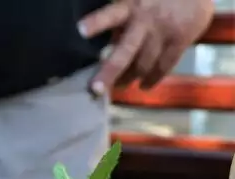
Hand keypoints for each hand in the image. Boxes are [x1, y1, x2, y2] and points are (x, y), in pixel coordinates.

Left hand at [80, 0, 213, 93]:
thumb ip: (122, 18)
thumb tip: (108, 46)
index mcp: (130, 6)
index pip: (110, 15)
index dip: (95, 23)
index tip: (79, 31)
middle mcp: (145, 21)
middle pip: (125, 51)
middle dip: (110, 72)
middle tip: (95, 89)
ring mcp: (164, 32)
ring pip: (143, 63)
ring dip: (129, 78)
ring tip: (119, 86)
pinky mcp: (180, 40)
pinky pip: (164, 66)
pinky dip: (153, 79)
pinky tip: (143, 86)